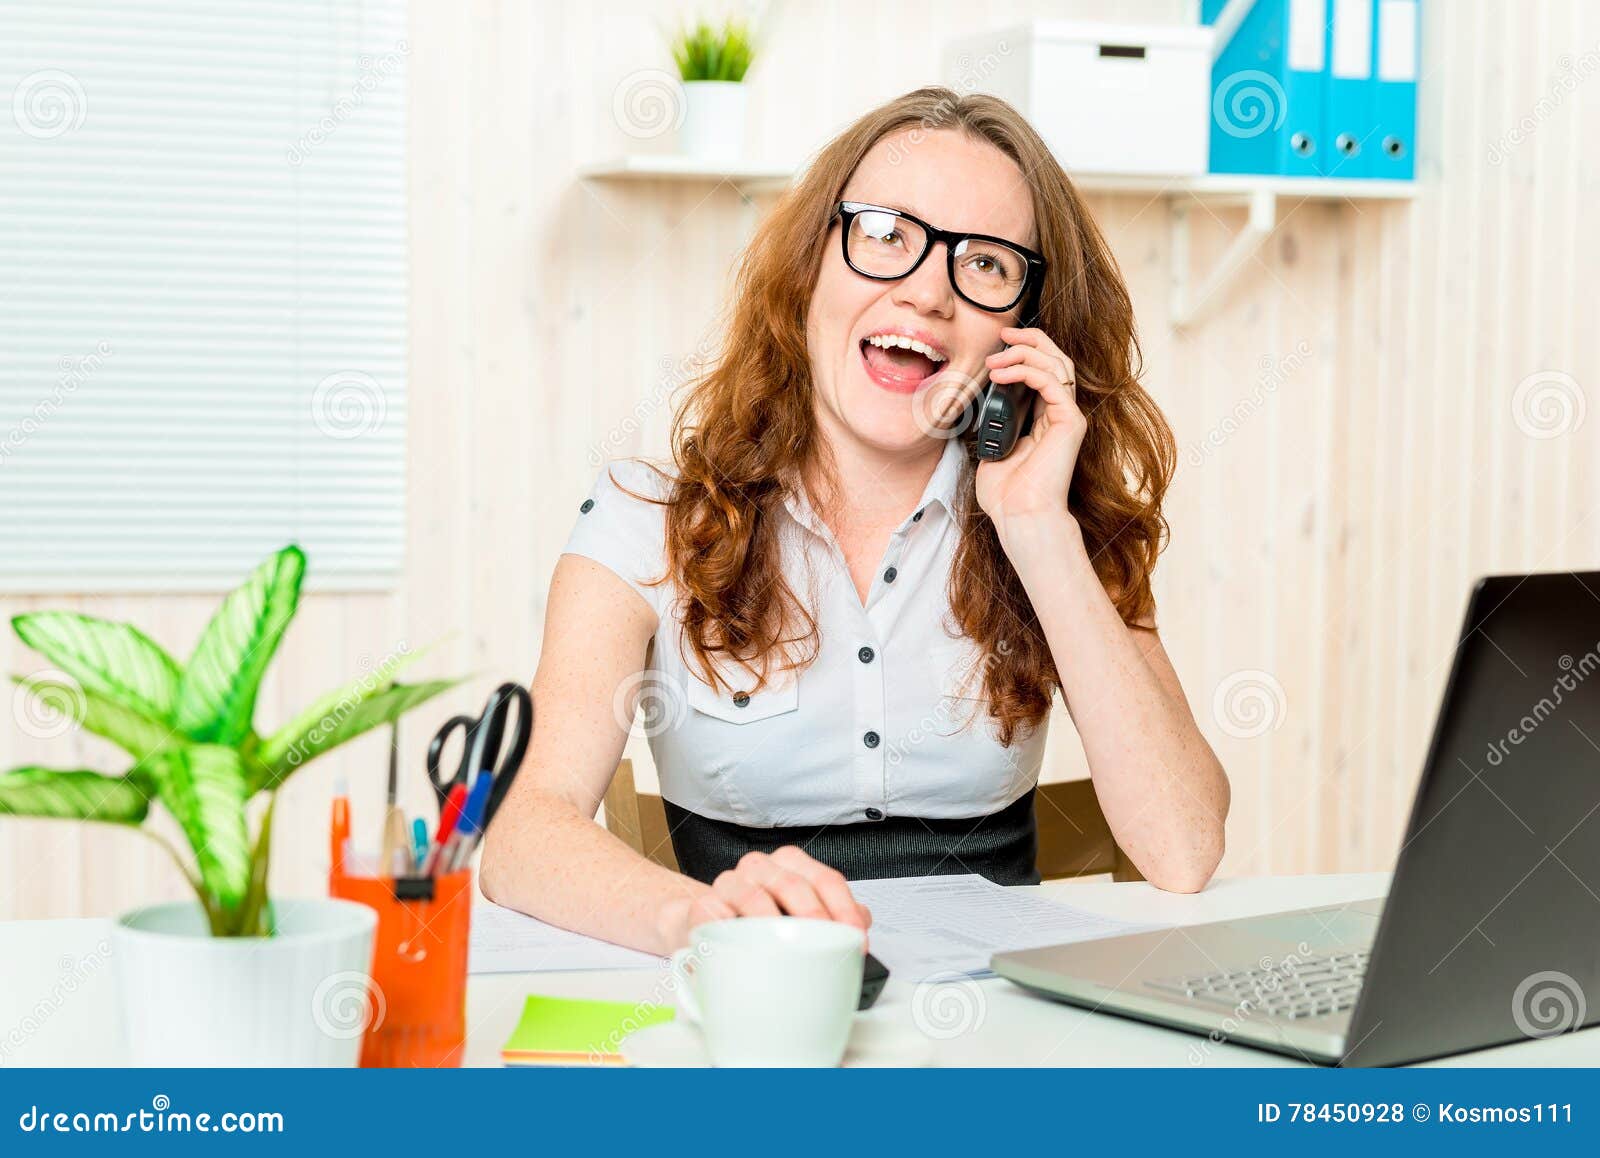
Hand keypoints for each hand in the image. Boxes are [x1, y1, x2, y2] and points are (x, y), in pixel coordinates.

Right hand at [655, 846, 870, 949]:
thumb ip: (833, 913)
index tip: (857, 940)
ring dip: (775, 926)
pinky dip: (732, 931)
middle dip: (816, 917)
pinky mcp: (703, 905)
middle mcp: (761, 868)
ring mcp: (730, 883)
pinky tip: (744, 948)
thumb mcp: (799, 914)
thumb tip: (862, 921)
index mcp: (790, 865)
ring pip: (755, 897)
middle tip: (829, 946)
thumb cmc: (757, 920)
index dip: (845, 910)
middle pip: (794, 884)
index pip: (826, 879)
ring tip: (790, 952)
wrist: (703, 922)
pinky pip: (716, 914)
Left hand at [973, 326, 1084, 533]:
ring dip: (1023, 355)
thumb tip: (980, 404)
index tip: (998, 344)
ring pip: (1056, 365)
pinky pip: (1053, 382)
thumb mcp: (992, 449)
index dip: (1024, 352)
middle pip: (1056, 359)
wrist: (1020, 516)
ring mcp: (1068, 417)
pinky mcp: (1070, 422)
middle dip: (1029, 341)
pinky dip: (1028, 371)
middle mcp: (1060, 414)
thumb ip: (994, 424)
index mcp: (1044, 418)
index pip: (1043, 371)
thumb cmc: (1006, 494)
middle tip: (1003, 334)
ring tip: (995, 360)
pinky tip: (1004, 375)